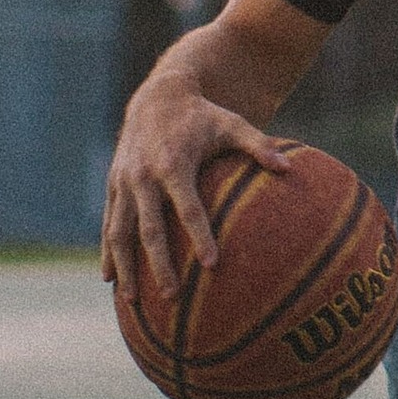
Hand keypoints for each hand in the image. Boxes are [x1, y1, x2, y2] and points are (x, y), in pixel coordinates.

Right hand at [99, 68, 292, 297]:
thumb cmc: (202, 116)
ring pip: (121, 231)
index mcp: (174, 164)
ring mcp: (124, 182)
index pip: (188, 207)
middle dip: (159, 264)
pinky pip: (109, 223)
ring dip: (126, 266)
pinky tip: (110, 278)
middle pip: (150, 228)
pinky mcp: (113, 185)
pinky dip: (108, 251)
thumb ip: (259, 145)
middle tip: (172, 296)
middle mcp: (144, 176)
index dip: (200, 236)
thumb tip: (289, 167)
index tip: (212, 264)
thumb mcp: (232, 124)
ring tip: (132, 300)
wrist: (157, 98)